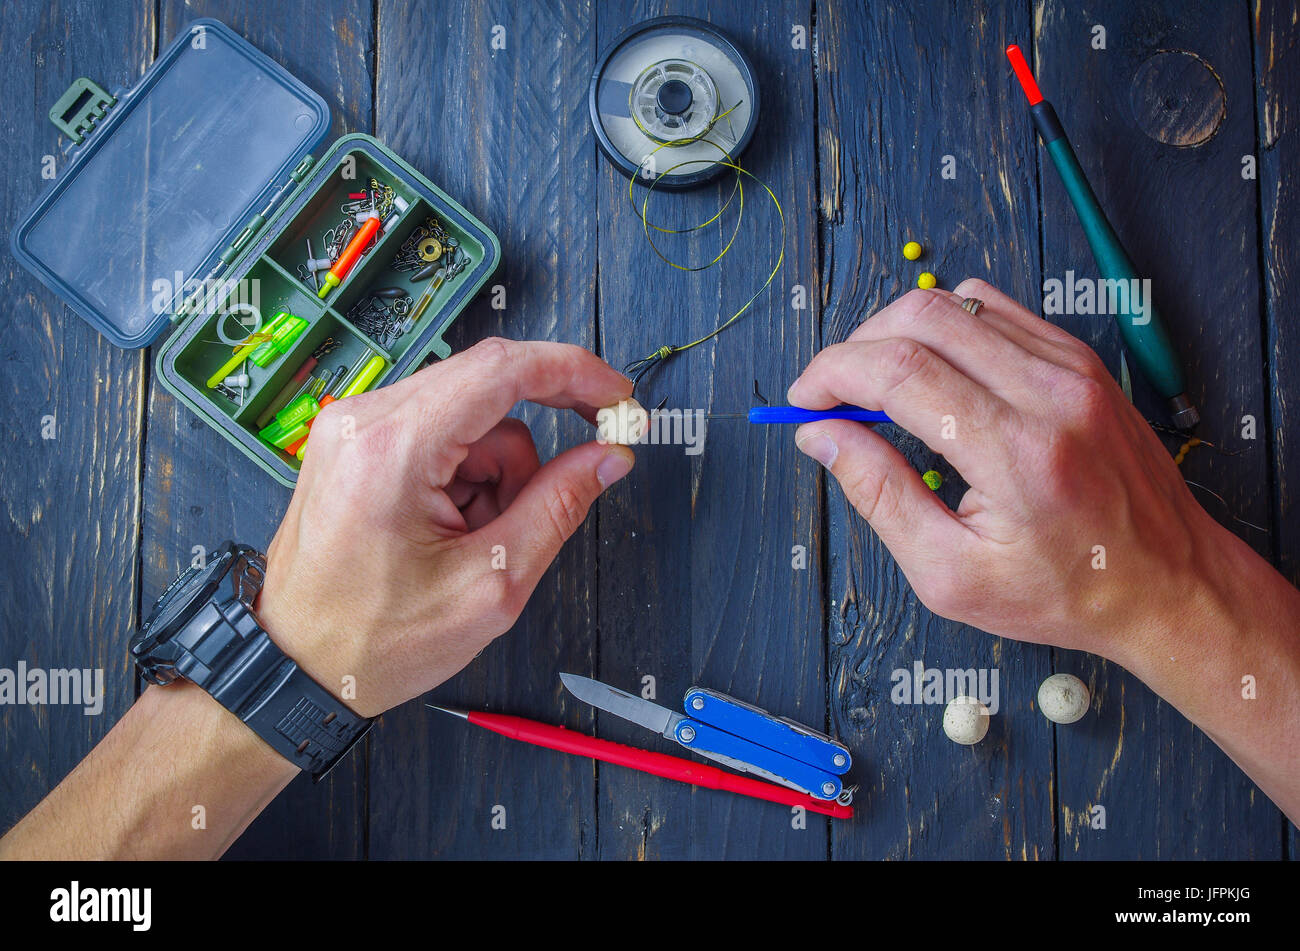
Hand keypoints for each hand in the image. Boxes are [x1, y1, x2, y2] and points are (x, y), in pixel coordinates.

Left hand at [256, 339, 635, 717]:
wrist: (295, 666)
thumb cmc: (373, 640)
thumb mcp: (491, 584)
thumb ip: (558, 507)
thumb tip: (608, 456)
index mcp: (392, 448)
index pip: (502, 369)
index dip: (574, 372)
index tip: (617, 395)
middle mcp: (364, 421)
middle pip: (488, 389)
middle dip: (532, 449)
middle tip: (578, 475)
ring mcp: (354, 428)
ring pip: (469, 415)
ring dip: (496, 471)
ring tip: (479, 540)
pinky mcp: (355, 443)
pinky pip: (438, 433)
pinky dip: (465, 475)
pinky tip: (455, 528)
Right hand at [788, 280, 1233, 666]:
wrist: (1170, 585)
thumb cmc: (1068, 590)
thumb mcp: (951, 574)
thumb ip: (879, 495)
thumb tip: (823, 437)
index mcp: (1015, 452)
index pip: (899, 369)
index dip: (832, 374)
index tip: (804, 399)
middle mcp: (1049, 393)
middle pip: (921, 316)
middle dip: (855, 347)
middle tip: (832, 393)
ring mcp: (1073, 368)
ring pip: (957, 300)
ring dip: (898, 332)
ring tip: (880, 386)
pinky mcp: (1082, 361)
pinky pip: (996, 310)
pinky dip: (948, 329)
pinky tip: (936, 375)